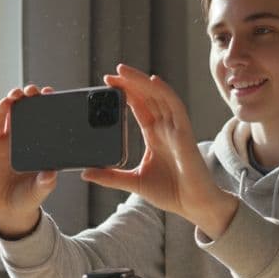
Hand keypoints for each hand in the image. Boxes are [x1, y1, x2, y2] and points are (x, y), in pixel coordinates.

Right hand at [0, 84, 58, 237]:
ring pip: (13, 113)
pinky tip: (5, 102)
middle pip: (31, 111)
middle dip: (33, 97)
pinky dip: (1, 111)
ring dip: (16, 99)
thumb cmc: (29, 197)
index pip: (48, 120)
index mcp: (43, 145)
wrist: (7, 207)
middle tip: (36, 91)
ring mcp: (11, 138)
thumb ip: (46, 182)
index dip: (50, 105)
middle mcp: (27, 138)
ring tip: (19, 93)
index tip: (53, 95)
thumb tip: (52, 173)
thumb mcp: (40, 191)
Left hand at [82, 64, 238, 237]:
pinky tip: (152, 81)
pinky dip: (165, 92)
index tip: (107, 84)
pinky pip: (175, 106)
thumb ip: (110, 177)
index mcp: (154, 136)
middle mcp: (165, 128)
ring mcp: (175, 128)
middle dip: (130, 83)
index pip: (139, 107)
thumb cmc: (170, 193)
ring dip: (142, 82)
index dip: (125, 94)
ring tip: (123, 71)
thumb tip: (85, 173)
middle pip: (147, 97)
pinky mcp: (184, 133)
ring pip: (158, 96)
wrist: (193, 205)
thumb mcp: (133, 182)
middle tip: (110, 74)